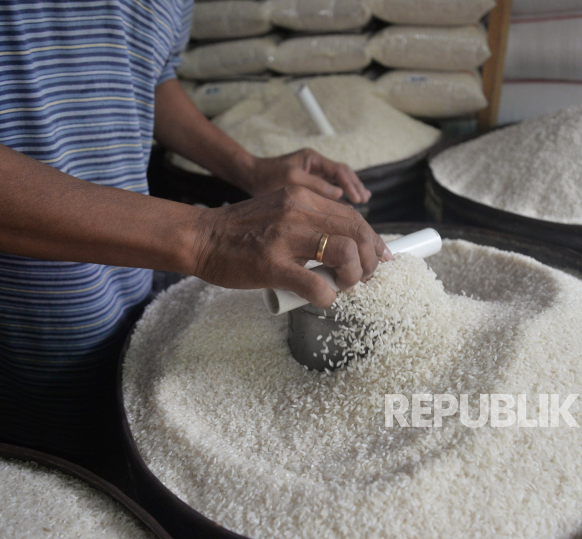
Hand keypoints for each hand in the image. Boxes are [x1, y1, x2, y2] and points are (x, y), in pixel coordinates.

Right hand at [187, 186, 390, 306]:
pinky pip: (315, 284)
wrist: (200, 237)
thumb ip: (309, 221)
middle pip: (356, 232)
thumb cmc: (239, 231)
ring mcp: (285, 237)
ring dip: (353, 275)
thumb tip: (343, 244)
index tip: (380, 257)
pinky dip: (327, 296)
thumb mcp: (280, 210)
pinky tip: (323, 298)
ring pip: (344, 253)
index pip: (353, 216)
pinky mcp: (271, 264)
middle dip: (370, 259)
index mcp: (302, 198)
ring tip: (343, 285)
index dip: (374, 239)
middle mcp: (297, 211)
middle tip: (366, 277)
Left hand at [246, 149, 371, 204]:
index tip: (358, 198)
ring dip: (349, 191)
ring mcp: (313, 174)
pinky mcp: (308, 184)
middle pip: (343, 174)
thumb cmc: (267, 175)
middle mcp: (315, 165)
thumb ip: (315, 185)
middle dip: (355, 186)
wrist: (250, 176)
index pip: (339, 170)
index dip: (351, 184)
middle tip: (364, 200)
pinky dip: (338, 197)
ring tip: (362, 201)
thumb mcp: (291, 179)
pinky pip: (328, 189)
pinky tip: (345, 207)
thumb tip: (339, 193)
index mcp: (313, 159)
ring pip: (337, 182)